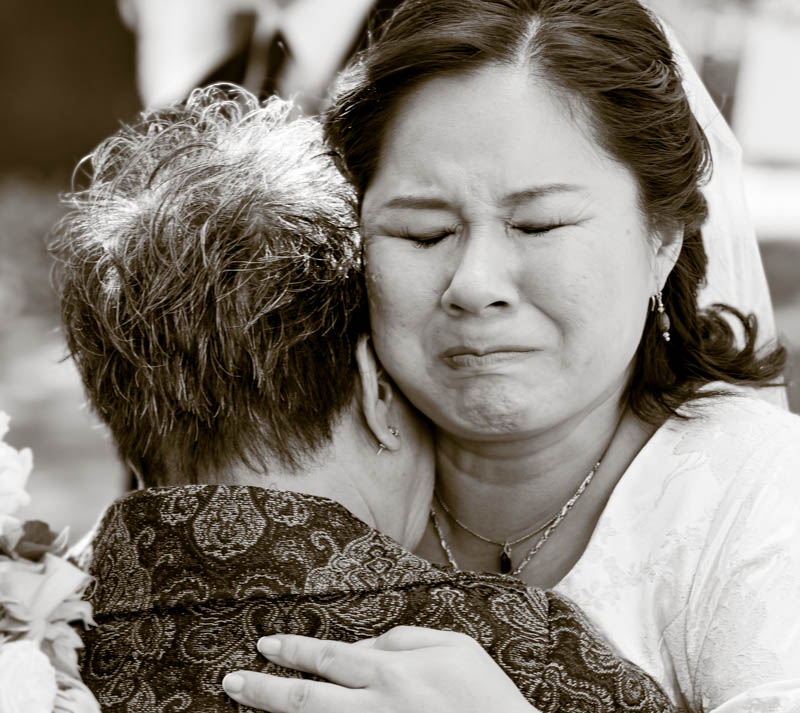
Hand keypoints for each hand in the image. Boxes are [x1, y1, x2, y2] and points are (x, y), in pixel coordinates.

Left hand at [222, 625, 538, 712]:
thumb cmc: (488, 697)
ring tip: (247, 701)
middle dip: (265, 689)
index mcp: (393, 672)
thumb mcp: (455, 647)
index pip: (329, 657)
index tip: (264, 646)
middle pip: (307, 700)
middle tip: (231, 681)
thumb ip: (405, 639)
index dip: (293, 651)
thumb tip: (365, 647)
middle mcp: (376, 709)